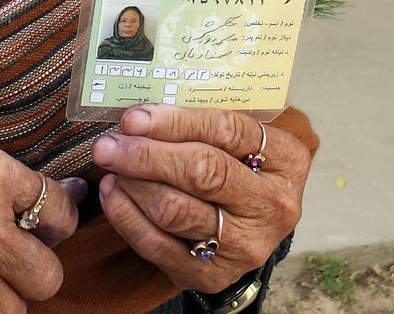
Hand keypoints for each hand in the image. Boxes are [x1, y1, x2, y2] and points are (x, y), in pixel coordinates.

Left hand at [91, 106, 310, 293]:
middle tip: (108, 144)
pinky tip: (111, 192)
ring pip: (176, 210)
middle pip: (201, 173)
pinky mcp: (213, 275)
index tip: (134, 118)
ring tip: (110, 163)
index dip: (175, 123)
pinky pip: (158, 246)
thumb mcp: (236, 136)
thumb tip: (136, 118)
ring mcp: (245, 246)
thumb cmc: (237, 162)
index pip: (227, 132)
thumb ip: (198, 120)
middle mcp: (272, 206)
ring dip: (133, 183)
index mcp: (285, 160)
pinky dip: (126, 216)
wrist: (252, 222)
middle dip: (146, 156)